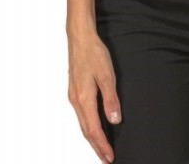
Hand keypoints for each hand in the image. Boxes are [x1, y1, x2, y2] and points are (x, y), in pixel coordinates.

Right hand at [67, 31, 121, 162]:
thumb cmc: (93, 53)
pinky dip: (88, 126)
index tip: (109, 157)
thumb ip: (110, 98)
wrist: (80, 38)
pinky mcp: (74, 91)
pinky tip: (94, 126)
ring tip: (101, 147)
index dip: (102, 145)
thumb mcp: (106, 75)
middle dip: (96, 146)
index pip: (93, 129)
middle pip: (86, 131)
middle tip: (106, 158)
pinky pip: (81, 115)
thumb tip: (114, 120)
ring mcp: (74, 96)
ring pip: (82, 124)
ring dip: (92, 138)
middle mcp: (76, 101)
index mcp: (84, 98)